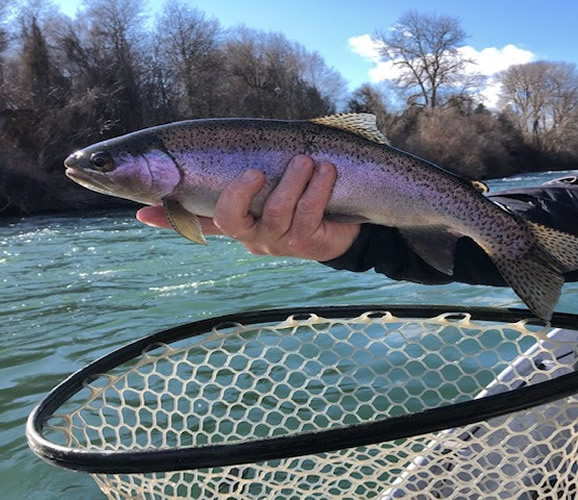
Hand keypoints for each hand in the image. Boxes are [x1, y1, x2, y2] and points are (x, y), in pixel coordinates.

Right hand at [137, 155, 360, 260]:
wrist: (344, 227)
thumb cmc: (301, 201)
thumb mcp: (269, 188)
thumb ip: (242, 178)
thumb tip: (208, 162)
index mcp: (237, 221)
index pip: (195, 219)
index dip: (168, 217)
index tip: (142, 208)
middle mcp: (251, 235)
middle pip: (231, 219)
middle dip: (242, 191)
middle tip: (257, 169)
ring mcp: (279, 241)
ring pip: (278, 210)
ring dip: (294, 179)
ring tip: (307, 160)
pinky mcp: (308, 243)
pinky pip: (309, 212)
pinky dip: (319, 187)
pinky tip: (326, 170)